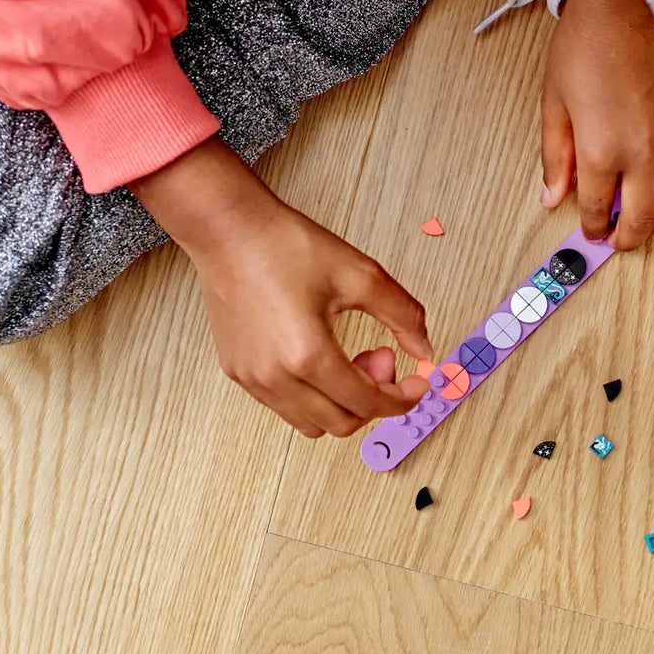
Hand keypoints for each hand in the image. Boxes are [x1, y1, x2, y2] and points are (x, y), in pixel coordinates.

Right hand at [131, 139, 432, 436]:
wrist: (229, 230)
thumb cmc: (285, 246)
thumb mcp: (360, 274)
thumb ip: (401, 315)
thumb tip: (425, 349)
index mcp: (307, 356)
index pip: (367, 403)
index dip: (402, 398)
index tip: (418, 384)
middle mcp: (275, 378)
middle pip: (341, 423)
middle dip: (373, 398)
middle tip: (382, 357)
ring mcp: (252, 379)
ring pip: (311, 423)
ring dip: (342, 401)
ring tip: (349, 357)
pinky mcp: (237, 372)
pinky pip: (284, 406)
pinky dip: (313, 396)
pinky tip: (321, 357)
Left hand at [540, 0, 653, 248]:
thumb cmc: (591, 37)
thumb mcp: (555, 98)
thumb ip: (555, 154)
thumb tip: (553, 195)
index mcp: (602, 149)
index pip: (597, 208)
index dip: (592, 225)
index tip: (589, 229)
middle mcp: (644, 151)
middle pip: (642, 218)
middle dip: (628, 237)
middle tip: (618, 240)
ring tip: (645, 222)